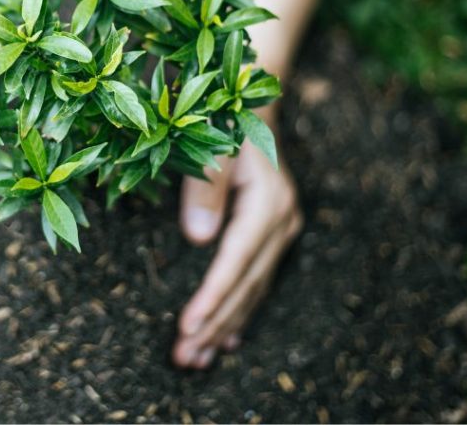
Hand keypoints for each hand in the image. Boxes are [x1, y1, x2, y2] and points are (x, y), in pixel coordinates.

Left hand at [172, 120, 301, 367]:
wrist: (252, 106)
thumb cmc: (224, 122)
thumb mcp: (211, 148)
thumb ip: (205, 190)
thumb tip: (198, 239)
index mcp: (268, 204)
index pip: (235, 263)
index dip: (211, 298)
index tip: (186, 329)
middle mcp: (282, 222)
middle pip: (245, 285)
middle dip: (214, 324)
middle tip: (184, 358)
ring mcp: (283, 230)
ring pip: (253, 289)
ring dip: (225, 326)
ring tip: (197, 359)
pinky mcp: (275, 233)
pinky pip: (257, 282)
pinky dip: (240, 311)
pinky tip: (228, 340)